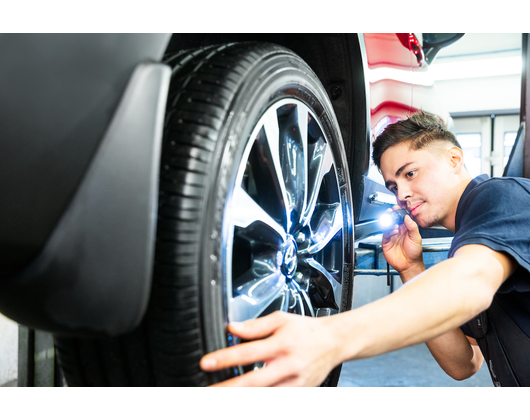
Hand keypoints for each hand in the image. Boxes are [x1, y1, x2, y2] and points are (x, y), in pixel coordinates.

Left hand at [200, 311, 340, 386]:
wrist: (335, 342)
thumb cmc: (307, 330)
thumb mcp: (281, 320)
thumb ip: (255, 326)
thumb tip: (233, 328)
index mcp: (282, 344)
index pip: (248, 353)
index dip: (225, 359)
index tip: (207, 362)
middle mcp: (289, 366)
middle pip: (254, 382)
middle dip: (228, 387)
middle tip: (208, 388)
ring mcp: (295, 383)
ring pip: (266, 393)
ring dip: (243, 393)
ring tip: (224, 390)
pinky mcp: (300, 392)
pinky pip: (278, 396)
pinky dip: (263, 394)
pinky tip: (247, 391)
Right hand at [381, 206, 424, 281]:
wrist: (409, 264)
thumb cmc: (415, 253)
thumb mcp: (417, 238)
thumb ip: (412, 227)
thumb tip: (407, 217)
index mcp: (406, 228)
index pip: (401, 217)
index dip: (399, 212)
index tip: (398, 208)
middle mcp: (398, 231)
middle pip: (393, 220)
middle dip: (391, 214)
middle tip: (392, 211)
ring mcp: (392, 236)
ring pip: (387, 225)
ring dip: (389, 222)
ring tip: (394, 223)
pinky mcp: (386, 242)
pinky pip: (385, 234)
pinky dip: (388, 231)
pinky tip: (394, 231)